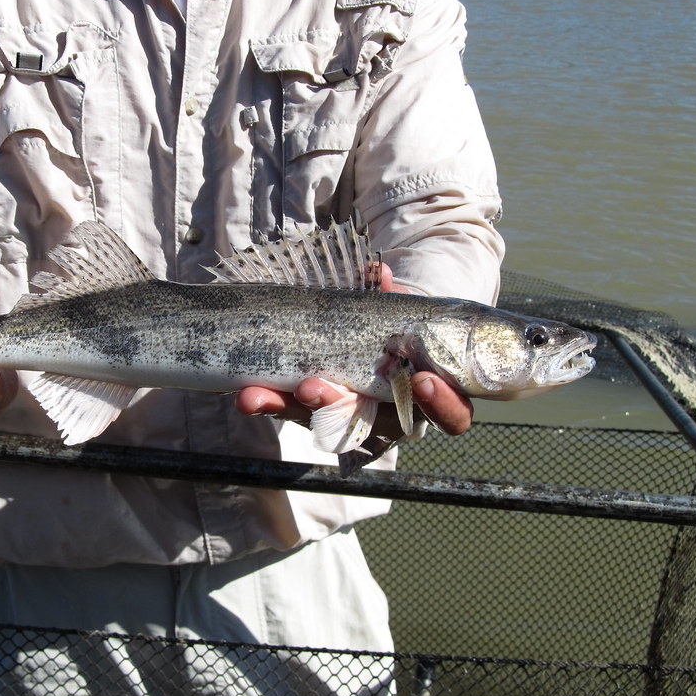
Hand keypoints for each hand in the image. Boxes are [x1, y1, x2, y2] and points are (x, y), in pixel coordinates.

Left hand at [235, 264, 473, 440]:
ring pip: (317, 422)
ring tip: (255, 395)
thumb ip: (389, 297)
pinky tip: (246, 394)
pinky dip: (267, 400)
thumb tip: (376, 272)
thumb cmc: (398, 328)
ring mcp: (345, 418)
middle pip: (365, 423)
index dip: (440, 404)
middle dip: (333, 404)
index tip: (425, 381)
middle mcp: (385, 416)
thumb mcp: (399, 311)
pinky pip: (288, 411)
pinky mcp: (310, 413)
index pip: (449, 416)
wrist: (369, 338)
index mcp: (427, 397)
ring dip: (284, 406)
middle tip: (311, 388)